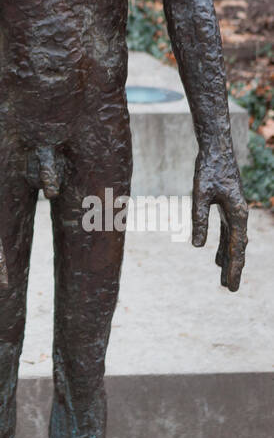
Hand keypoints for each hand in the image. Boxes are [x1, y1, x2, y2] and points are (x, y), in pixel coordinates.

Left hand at [192, 149, 247, 290]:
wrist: (216, 148)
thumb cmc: (208, 169)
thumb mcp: (200, 195)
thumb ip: (199, 220)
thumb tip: (197, 247)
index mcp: (237, 214)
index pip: (236, 249)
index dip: (234, 269)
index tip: (232, 288)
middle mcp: (240, 215)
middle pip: (237, 248)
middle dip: (233, 268)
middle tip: (230, 289)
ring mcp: (235, 211)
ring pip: (233, 241)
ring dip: (228, 259)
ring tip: (223, 278)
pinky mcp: (228, 206)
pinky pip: (227, 232)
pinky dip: (223, 245)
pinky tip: (215, 257)